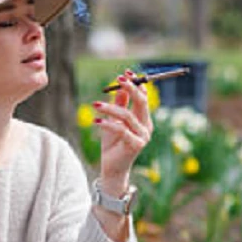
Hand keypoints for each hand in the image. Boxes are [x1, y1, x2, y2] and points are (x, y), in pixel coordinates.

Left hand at [92, 68, 153, 184]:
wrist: (112, 168)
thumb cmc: (113, 145)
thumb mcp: (113, 122)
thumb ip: (118, 106)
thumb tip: (120, 88)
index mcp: (144, 119)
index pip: (144, 97)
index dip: (137, 84)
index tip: (125, 73)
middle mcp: (147, 126)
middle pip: (141, 102)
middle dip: (130, 88)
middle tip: (118, 80)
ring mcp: (143, 136)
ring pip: (127, 115)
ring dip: (110, 108)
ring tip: (94, 104)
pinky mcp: (135, 145)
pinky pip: (120, 130)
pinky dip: (107, 124)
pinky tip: (95, 120)